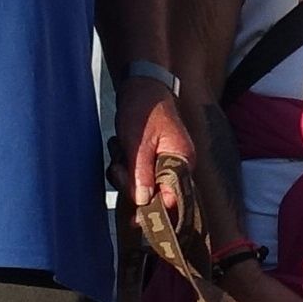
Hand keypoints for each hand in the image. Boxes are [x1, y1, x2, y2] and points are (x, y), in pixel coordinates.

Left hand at [112, 77, 189, 208]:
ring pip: (144, 186)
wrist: (141, 85)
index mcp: (182, 161)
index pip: (174, 197)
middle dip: (133, 186)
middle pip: (157, 194)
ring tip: (120, 154)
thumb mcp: (137, 141)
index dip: (155, 208)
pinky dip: (125, 168)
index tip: (134, 216)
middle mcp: (178, 165)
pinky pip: (138, 175)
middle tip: (120, 168)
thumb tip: (144, 201)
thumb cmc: (143, 108)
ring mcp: (165, 162)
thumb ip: (141, 172)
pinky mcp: (152, 159)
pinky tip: (120, 152)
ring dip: (126, 176)